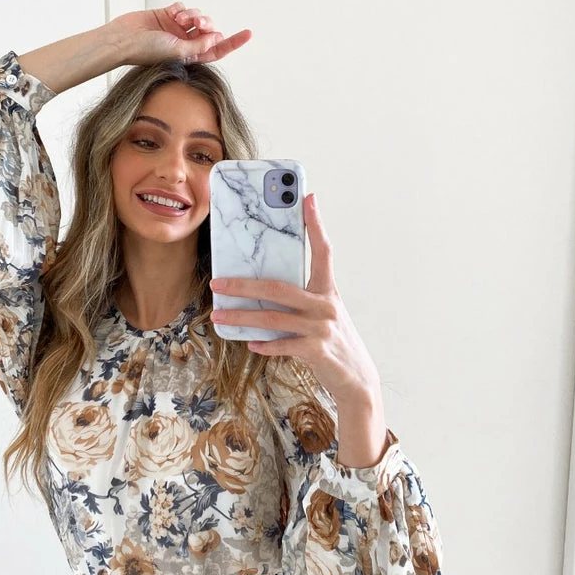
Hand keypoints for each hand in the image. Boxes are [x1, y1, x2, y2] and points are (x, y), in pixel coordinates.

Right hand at [110, 2, 251, 66]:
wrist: (122, 39)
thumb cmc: (145, 51)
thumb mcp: (177, 51)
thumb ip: (198, 45)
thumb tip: (217, 37)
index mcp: (189, 55)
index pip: (216, 49)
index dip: (233, 42)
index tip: (248, 34)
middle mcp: (184, 42)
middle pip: (208, 30)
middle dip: (207, 24)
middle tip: (198, 24)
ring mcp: (175, 28)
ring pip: (196, 16)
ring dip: (193, 14)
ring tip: (181, 18)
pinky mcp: (165, 15)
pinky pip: (182, 6)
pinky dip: (181, 8)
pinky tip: (173, 13)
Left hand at [208, 193, 380, 401]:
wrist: (356, 377)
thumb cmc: (334, 339)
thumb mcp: (324, 312)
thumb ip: (303, 296)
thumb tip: (265, 285)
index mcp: (328, 290)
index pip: (323, 250)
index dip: (316, 223)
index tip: (307, 198)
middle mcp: (325, 305)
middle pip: (278, 288)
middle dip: (243, 285)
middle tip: (218, 282)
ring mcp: (320, 328)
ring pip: (272, 319)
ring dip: (241, 316)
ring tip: (219, 314)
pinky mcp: (315, 350)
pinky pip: (281, 345)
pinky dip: (263, 344)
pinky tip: (249, 343)